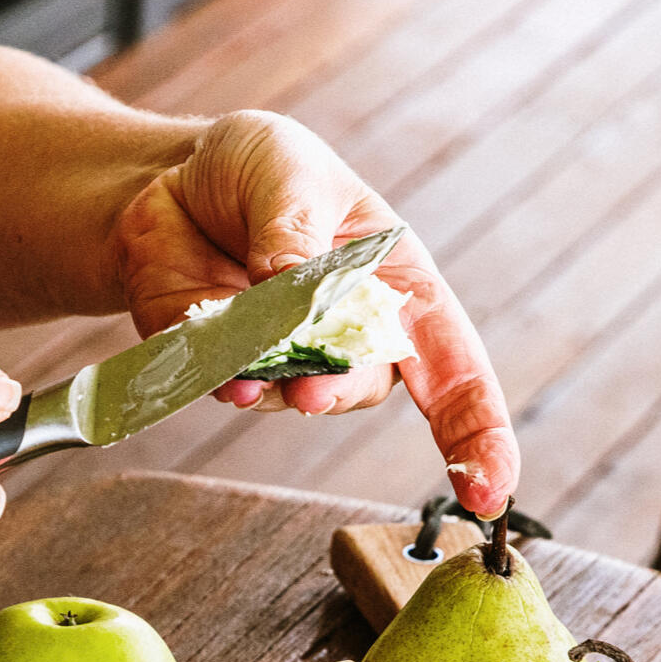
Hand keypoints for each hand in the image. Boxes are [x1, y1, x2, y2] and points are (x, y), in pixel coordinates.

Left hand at [110, 110, 518, 517]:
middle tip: (308, 387)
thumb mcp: (288, 170)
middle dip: (336, 391)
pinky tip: (210, 355)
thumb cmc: (258, 169)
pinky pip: (229, 386)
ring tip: (241, 364)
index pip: (457, 373)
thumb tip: (292, 284)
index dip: (480, 437)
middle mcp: (352, 338)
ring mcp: (287, 361)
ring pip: (293, 396)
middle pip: (364, 388)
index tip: (489, 492)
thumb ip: (294, 229)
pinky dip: (219, 374)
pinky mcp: (226, 367)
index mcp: (398, 288)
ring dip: (269, 384)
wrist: (171, 180)